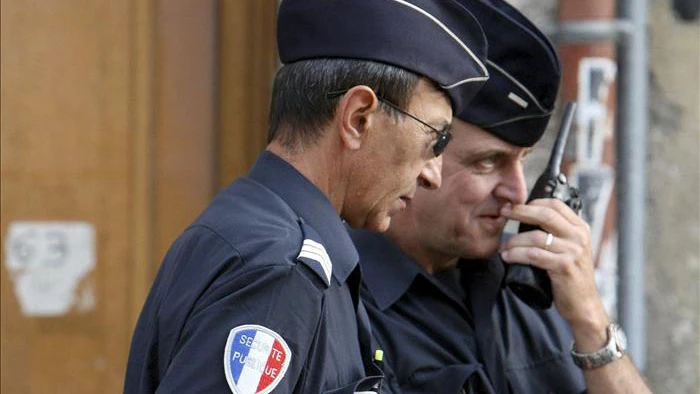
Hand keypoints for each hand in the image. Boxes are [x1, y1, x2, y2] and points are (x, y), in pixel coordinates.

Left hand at [499, 198, 609, 348]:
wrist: (584, 305)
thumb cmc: (570, 276)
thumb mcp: (569, 249)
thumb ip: (556, 233)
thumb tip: (528, 217)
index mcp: (580, 228)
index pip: (555, 205)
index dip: (533, 202)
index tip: (515, 206)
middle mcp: (579, 236)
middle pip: (545, 214)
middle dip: (521, 212)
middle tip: (504, 212)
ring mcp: (573, 251)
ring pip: (536, 237)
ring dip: (514, 241)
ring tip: (503, 247)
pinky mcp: (564, 267)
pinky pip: (534, 255)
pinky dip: (517, 254)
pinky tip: (507, 257)